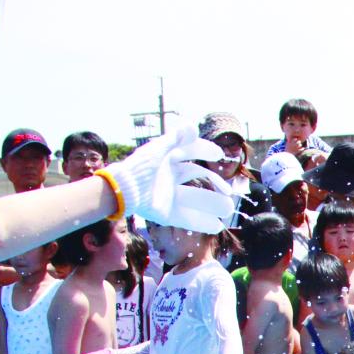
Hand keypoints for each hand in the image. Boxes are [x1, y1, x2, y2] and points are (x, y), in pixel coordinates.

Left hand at [107, 123, 234, 232]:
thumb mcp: (158, 149)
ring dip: (212, 205)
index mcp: (168, 159)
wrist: (124, 190)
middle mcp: (170, 176)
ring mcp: (169, 195)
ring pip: (196, 200)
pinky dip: (201, 223)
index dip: (205, 150)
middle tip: (229, 193)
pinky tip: (216, 227)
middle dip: (215, 185)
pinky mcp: (165, 213)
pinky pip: (186, 218)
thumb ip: (176, 138)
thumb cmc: (139, 167)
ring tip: (228, 211)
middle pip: (198, 177)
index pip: (191, 151)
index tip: (219, 155)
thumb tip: (193, 126)